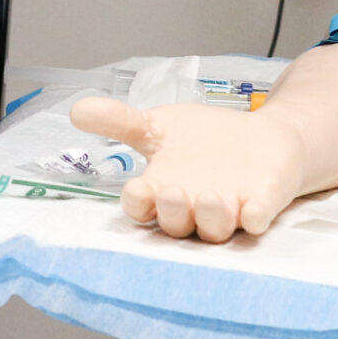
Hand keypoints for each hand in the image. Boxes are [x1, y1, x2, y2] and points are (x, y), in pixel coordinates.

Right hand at [72, 94, 308, 242]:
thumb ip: (119, 120)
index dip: (138, 203)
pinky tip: (253, 212)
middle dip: (172, 211)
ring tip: (209, 195)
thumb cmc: (203, 141)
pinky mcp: (262, 205)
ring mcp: (229, 211)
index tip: (137, 189)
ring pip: (214, 228)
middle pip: (175, 223)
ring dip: (210, 217)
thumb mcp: (158, 125)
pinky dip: (255, 218)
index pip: (141, 208)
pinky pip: (257, 219)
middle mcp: (192, 210)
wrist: (261, 138)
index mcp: (161, 192)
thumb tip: (75, 109)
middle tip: (173, 192)